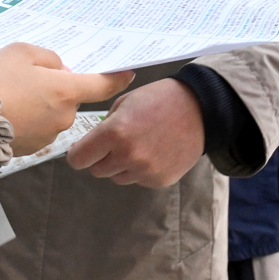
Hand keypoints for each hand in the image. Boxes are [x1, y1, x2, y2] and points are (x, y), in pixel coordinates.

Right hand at [0, 43, 132, 154]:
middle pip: (70, 99)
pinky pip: (36, 128)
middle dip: (56, 88)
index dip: (116, 79)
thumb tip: (61, 72)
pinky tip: (5, 111)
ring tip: (9, 95)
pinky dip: (26, 120)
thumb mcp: (22, 52)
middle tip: (28, 77)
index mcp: (67, 91)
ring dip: (39, 105)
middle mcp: (63, 117)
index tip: (128, 74)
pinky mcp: (30, 148)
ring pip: (51, 114)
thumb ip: (49, 59)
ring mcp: (47, 136)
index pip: (102, 86)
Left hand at [66, 79, 206, 187]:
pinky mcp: (160, 180)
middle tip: (115, 143)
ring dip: (121, 165)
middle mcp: (128, 156)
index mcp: (115, 132)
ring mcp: (145, 171)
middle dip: (101, 158)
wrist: (200, 108)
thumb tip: (89, 145)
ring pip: (117, 177)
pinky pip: (139, 180)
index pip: (78, 159)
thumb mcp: (125, 102)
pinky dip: (141, 170)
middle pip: (97, 171)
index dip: (78, 154)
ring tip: (140, 145)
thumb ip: (104, 126)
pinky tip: (155, 152)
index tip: (83, 150)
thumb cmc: (160, 99)